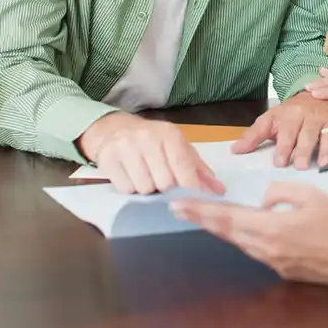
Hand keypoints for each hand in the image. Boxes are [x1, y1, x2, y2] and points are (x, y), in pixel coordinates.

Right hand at [77, 112, 224, 194]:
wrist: (115, 129)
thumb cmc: (154, 141)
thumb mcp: (179, 148)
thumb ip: (199, 170)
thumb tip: (219, 190)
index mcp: (170, 135)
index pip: (183, 167)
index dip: (190, 187)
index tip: (193, 198)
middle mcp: (148, 139)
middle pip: (165, 183)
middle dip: (167, 188)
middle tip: (163, 180)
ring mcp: (126, 148)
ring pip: (145, 188)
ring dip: (148, 189)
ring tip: (146, 175)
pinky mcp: (108, 159)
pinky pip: (126, 189)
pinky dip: (130, 188)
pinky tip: (131, 176)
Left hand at [170, 181, 327, 285]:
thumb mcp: (310, 194)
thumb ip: (280, 192)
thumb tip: (263, 201)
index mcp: (270, 228)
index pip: (226, 218)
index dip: (201, 212)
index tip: (179, 205)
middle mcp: (265, 248)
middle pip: (226, 233)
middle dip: (202, 219)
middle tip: (180, 209)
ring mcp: (273, 262)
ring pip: (239, 242)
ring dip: (221, 229)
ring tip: (206, 217)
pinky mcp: (282, 269)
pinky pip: (256, 250)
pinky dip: (242, 237)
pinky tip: (240, 229)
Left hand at [232, 92, 327, 169]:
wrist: (316, 95)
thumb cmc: (291, 114)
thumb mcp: (271, 120)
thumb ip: (254, 135)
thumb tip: (235, 150)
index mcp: (291, 114)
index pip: (287, 130)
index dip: (283, 146)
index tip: (279, 162)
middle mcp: (311, 116)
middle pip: (308, 134)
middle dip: (304, 149)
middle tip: (300, 166)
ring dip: (326, 149)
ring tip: (323, 164)